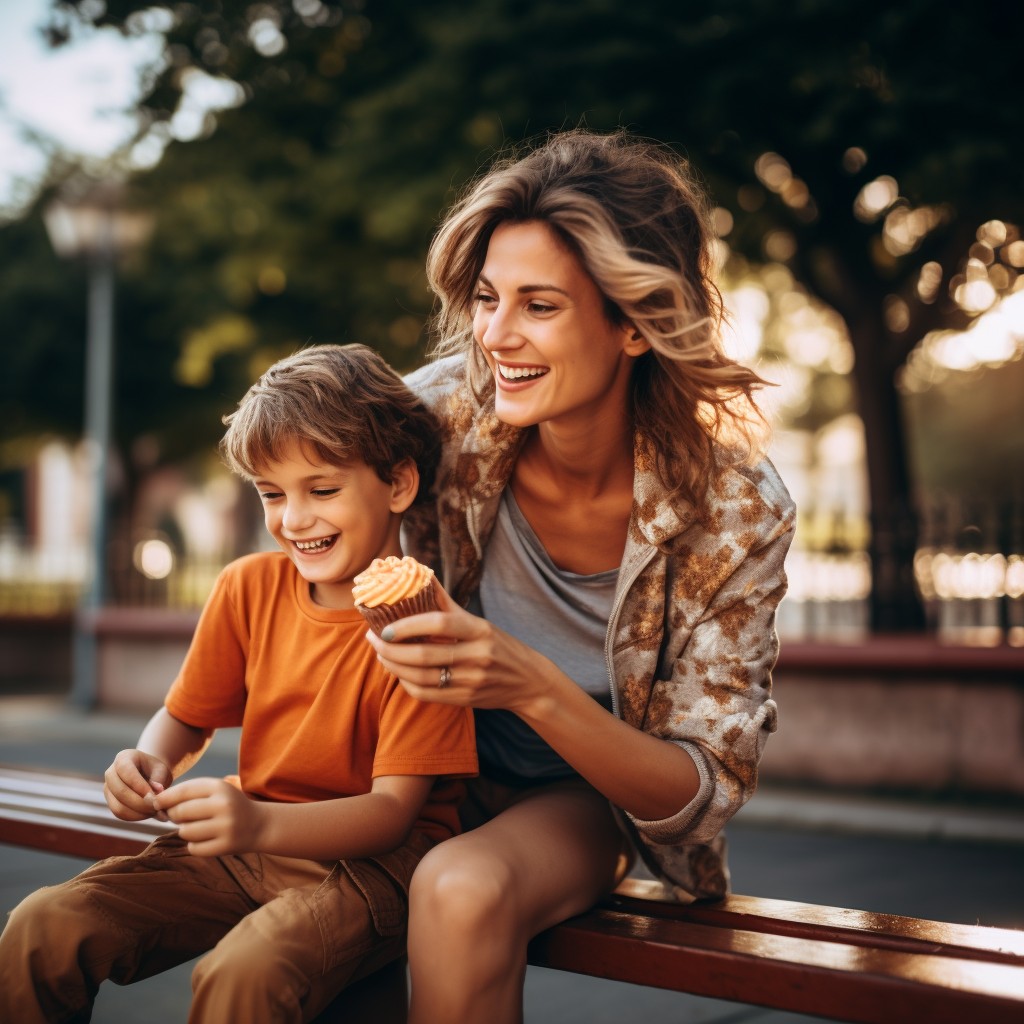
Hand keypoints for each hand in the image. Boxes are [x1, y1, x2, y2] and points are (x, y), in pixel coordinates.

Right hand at [104, 749, 172, 821]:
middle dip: (140, 803)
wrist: (149, 775)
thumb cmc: (156, 770)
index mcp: (123, 758)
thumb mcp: (161, 769)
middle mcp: (110, 773)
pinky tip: (150, 814)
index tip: (154, 796)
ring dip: (139, 812)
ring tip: (156, 811)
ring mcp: (108, 789)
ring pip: (118, 806)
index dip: (139, 786)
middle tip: (158, 807)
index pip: (126, 771)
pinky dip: (136, 817)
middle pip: (120, 792)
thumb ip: (159, 779)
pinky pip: (120, 814)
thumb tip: (156, 793)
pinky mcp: (110, 802)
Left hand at [152, 777, 263, 856]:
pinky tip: (206, 839)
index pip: (182, 791)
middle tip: (183, 817)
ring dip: (186, 831)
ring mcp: (226, 826)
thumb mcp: (215, 791)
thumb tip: (156, 802)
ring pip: (185, 832)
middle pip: (180, 812)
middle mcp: (224, 805)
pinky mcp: (226, 846)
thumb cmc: (228, 805)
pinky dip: (195, 845)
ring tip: (198, 828)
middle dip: (175, 816)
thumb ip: (188, 792)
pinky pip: (193, 848)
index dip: (164, 798)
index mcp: (220, 787)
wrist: (258, 825)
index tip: (156, 803)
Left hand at [363, 583, 558, 717]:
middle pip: (425, 655)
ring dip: (394, 667)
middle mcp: (477, 655)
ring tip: (381, 654)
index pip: (439, 624)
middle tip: (373, 639)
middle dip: (391, 649)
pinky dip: (407, 684)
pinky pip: (427, 695)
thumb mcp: (480, 622)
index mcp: (480, 630)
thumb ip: (447, 604)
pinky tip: (398, 673)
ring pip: (422, 678)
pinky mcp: (465, 700)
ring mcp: (471, 681)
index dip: (408, 625)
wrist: (528, 682)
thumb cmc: (499, 646)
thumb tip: (420, 575)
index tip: (386, 626)